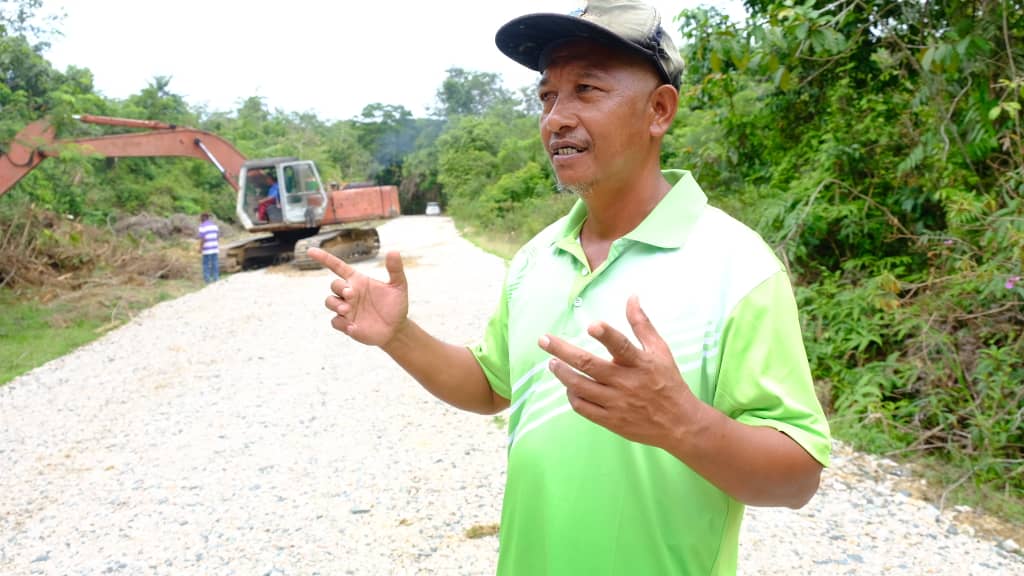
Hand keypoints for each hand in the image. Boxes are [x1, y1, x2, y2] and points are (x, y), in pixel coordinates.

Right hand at [308, 247, 409, 346]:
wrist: (396, 329)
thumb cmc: (396, 306)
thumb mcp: (399, 286)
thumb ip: (395, 269)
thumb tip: (394, 251)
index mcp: (358, 281)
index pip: (337, 267)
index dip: (324, 258)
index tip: (310, 251)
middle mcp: (349, 294)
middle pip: (333, 285)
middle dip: (339, 288)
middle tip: (351, 295)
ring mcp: (346, 309)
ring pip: (329, 302)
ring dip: (335, 304)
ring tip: (347, 310)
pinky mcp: (345, 324)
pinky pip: (335, 321)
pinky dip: (341, 323)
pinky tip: (354, 327)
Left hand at [538, 295, 699, 447]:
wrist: (679, 424)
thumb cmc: (668, 382)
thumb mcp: (660, 351)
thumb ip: (642, 324)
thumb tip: (632, 297)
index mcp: (640, 364)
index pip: (622, 346)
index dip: (607, 335)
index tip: (593, 325)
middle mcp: (626, 383)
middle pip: (589, 365)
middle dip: (563, 351)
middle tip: (543, 340)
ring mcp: (616, 403)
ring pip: (580, 387)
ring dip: (562, 373)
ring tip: (552, 362)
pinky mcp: (610, 420)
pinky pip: (583, 407)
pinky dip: (572, 395)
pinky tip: (568, 385)